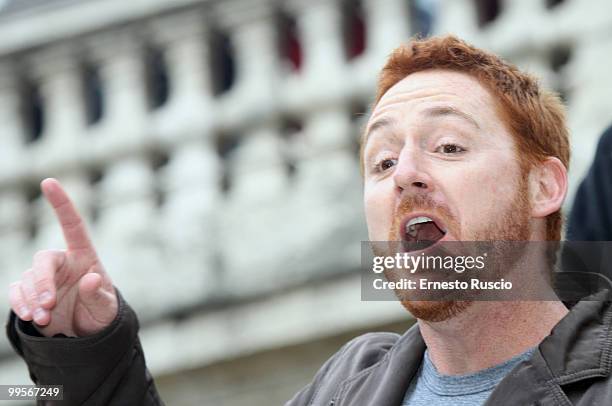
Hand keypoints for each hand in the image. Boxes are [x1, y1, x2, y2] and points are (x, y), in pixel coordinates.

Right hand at [8, 178, 117, 336]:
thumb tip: (91, 279)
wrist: (86, 334)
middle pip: (42, 260)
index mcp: (84, 256)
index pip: (73, 225)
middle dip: (42, 282)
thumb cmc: (102, 314)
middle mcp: (61, 263)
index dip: (61, 204)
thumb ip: (99, 294)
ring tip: (45, 319)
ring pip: (28, 279)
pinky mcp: (29, 294)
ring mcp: (43, 278)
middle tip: (48, 305)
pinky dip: (20, 304)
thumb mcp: (107, 307)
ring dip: (33, 299)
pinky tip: (31, 317)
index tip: (49, 182)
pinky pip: (16, 292)